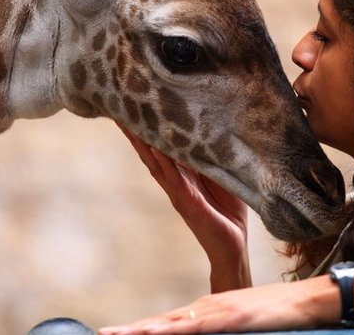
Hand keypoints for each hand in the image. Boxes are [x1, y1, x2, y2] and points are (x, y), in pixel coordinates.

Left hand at [98, 276, 333, 333]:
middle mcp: (206, 308)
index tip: (114, 334)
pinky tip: (154, 331)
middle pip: (161, 322)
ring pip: (172, 323)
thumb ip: (217, 332)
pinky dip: (174, 329)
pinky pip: (198, 326)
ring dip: (142, 329)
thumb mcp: (240, 328)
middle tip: (101, 333)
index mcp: (206, 311)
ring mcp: (218, 311)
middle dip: (130, 330)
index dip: (139, 329)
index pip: (166, 323)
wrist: (307, 302)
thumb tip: (197, 334)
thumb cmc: (276, 317)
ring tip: (115, 334)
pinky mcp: (232, 317)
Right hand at [118, 124, 250, 291]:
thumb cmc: (229, 211)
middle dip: (134, 131)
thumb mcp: (222, 177)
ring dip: (142, 144)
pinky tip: (156, 150)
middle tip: (120, 108)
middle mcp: (174, 182)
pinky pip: (176, 181)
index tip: (134, 107)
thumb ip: (213, 157)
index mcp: (181, 175)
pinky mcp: (189, 205)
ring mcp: (178, 194)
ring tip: (129, 123)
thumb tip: (213, 129)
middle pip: (149, 152)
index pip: (159, 148)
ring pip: (155, 164)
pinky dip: (165, 165)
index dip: (146, 128)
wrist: (233, 247)